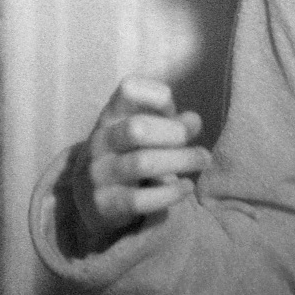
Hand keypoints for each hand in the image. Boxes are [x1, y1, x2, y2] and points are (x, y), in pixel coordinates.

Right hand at [72, 76, 210, 250]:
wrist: (91, 196)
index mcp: (111, 114)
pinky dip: (170, 192)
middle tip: (193, 140)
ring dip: (180, 161)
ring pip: (141, 163)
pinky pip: (139, 199)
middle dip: (173, 133)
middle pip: (136, 128)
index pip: (128, 90)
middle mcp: (101, 140)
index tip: (171, 109)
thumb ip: (171, 123)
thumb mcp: (146, 132)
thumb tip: (193, 121)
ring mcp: (100, 173)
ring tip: (203, 160)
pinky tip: (187, 186)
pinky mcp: (105, 204)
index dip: (157, 96)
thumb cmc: (128, 153)